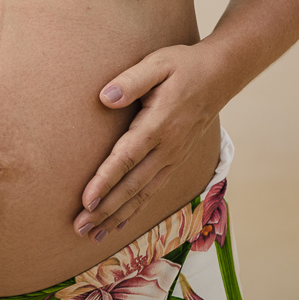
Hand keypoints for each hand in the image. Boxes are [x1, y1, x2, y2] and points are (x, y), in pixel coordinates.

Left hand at [73, 44, 220, 242]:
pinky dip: (135, 209)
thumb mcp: (157, 64)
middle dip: (105, 209)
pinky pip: (154, 191)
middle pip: (132, 185)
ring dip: (117, 216)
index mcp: (158, 125)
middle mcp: (167, 148)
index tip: (86, 201)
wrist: (219, 76)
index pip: (126, 158)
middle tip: (79, 228)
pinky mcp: (176, 160)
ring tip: (93, 235)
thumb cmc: (183, 66)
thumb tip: (104, 97)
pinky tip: (120, 222)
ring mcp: (174, 157)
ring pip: (143, 194)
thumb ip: (131, 81)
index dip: (105, 181)